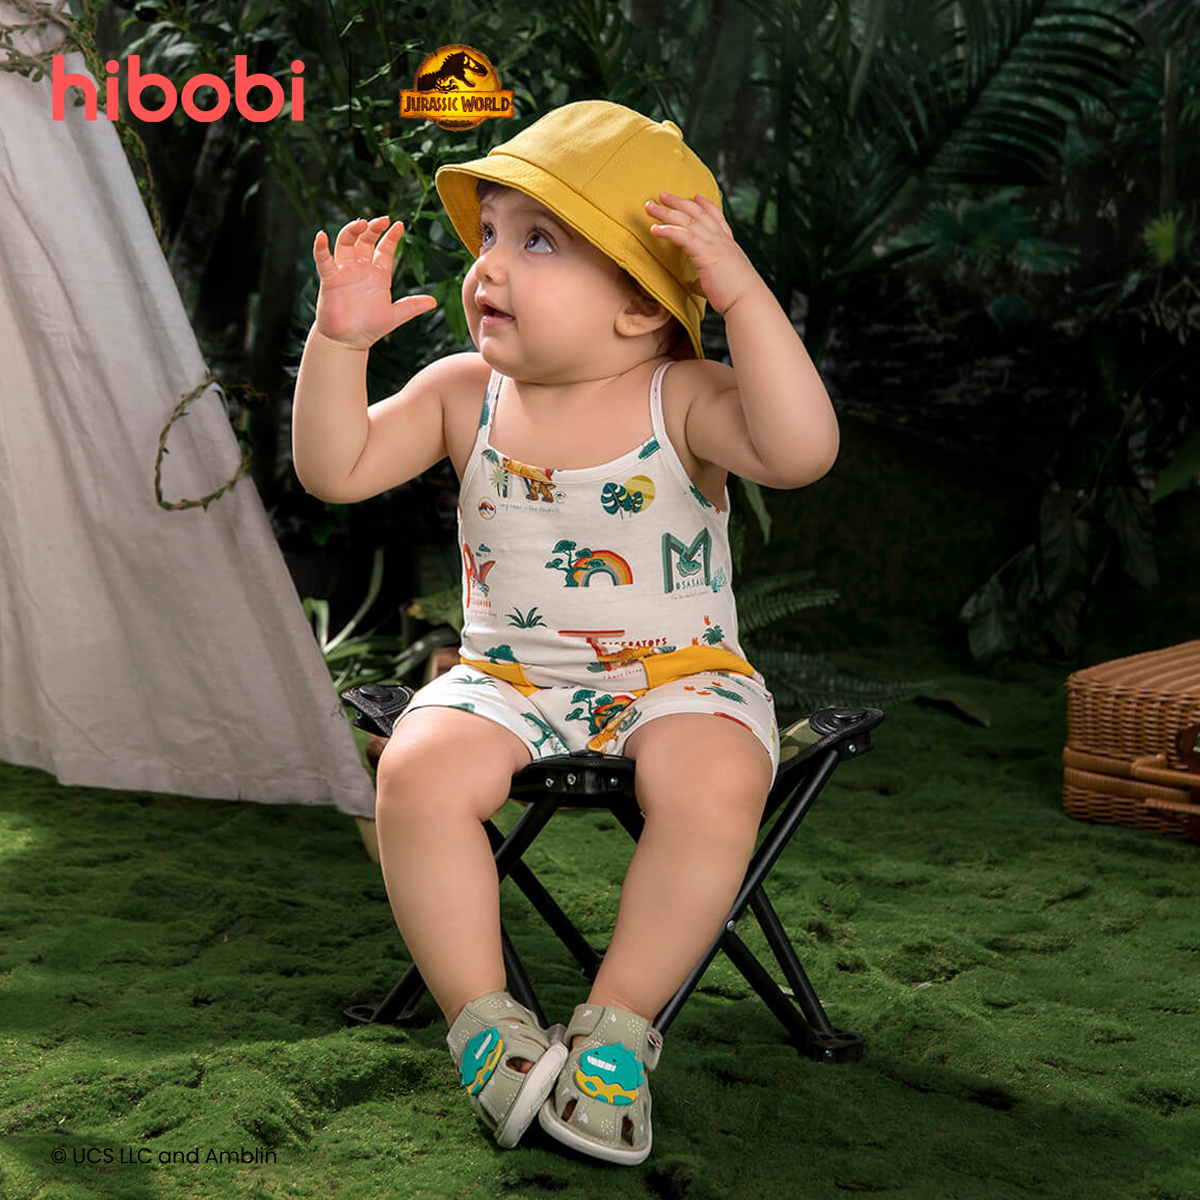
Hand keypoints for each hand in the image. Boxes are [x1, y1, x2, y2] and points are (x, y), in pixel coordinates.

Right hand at [313, 216, 436, 348]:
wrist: (348, 342)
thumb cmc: (370, 328)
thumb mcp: (395, 316)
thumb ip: (412, 306)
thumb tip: (434, 302)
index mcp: (379, 275)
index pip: (385, 249)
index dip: (391, 236)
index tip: (400, 224)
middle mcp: (361, 269)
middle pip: (366, 241)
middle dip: (373, 229)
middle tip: (382, 220)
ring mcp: (345, 272)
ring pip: (346, 244)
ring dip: (352, 231)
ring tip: (360, 223)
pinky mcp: (330, 280)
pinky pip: (324, 261)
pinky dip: (321, 248)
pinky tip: (322, 236)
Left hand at [645, 193, 762, 315]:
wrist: (747, 301)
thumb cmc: (735, 295)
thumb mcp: (721, 281)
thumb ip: (706, 278)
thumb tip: (696, 283)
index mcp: (727, 244)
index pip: (715, 218)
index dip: (705, 205)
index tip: (696, 197)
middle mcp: (721, 240)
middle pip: (697, 213)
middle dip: (678, 202)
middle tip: (662, 195)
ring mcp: (714, 244)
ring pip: (687, 220)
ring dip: (666, 212)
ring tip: (650, 206)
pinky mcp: (705, 254)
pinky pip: (683, 236)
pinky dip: (668, 230)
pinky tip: (654, 229)